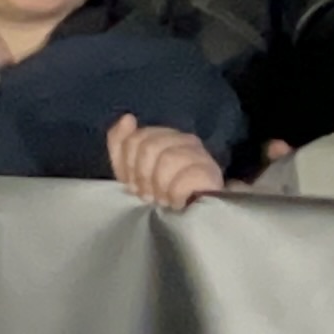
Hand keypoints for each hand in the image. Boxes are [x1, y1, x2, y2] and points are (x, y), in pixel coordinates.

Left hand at [109, 115, 225, 207]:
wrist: (195, 216)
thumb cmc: (160, 192)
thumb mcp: (131, 171)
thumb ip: (121, 144)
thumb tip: (127, 118)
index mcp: (164, 136)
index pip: (134, 138)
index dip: (128, 166)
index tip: (132, 185)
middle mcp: (184, 139)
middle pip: (149, 146)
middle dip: (142, 177)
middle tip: (148, 195)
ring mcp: (201, 154)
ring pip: (168, 159)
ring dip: (160, 187)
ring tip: (164, 200)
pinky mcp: (211, 173)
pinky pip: (184, 178)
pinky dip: (175, 195)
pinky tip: (178, 202)